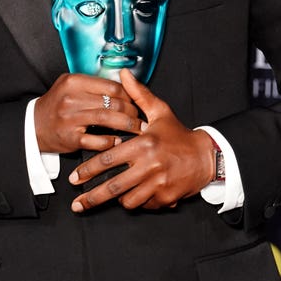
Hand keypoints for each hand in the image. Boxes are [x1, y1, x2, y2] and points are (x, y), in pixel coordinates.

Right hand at [34, 73, 143, 153]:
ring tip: (137, 129)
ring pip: (108, 119)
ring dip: (128, 125)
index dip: (129, 95)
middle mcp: (71, 98)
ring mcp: (70, 119)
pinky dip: (112, 141)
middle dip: (132, 111)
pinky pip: (98, 140)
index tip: (136, 102)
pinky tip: (118, 140)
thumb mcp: (69, 86)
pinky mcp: (71, 138)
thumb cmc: (56, 105)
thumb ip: (93, 84)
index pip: (112, 86)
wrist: (33, 126)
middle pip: (113, 102)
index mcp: (74, 82)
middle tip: (140, 117)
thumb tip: (125, 85)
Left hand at [69, 69, 214, 211]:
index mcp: (144, 145)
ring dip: (116, 200)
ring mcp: (158, 185)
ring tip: (107, 197)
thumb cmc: (179, 135)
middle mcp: (150, 166)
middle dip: (91, 197)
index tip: (74, 178)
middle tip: (76, 204)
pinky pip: (143, 205)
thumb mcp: (160, 111)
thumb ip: (138, 94)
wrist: (206, 157)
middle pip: (113, 187)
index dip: (88, 170)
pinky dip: (136, 202)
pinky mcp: (165, 198)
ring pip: (127, 200)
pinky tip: (133, 196)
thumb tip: (123, 74)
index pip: (108, 159)